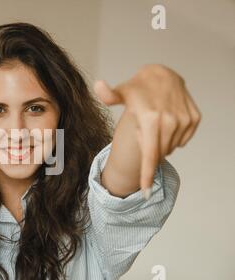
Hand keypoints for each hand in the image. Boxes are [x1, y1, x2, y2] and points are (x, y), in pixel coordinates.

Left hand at [94, 64, 200, 192]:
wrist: (162, 74)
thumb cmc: (138, 86)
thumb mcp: (122, 92)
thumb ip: (109, 95)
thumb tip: (98, 86)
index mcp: (150, 119)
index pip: (150, 155)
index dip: (147, 175)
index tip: (144, 191)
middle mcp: (170, 121)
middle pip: (159, 153)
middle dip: (149, 151)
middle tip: (142, 131)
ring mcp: (184, 120)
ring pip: (170, 148)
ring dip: (160, 144)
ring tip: (153, 125)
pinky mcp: (193, 119)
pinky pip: (182, 140)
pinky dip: (172, 138)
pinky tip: (166, 124)